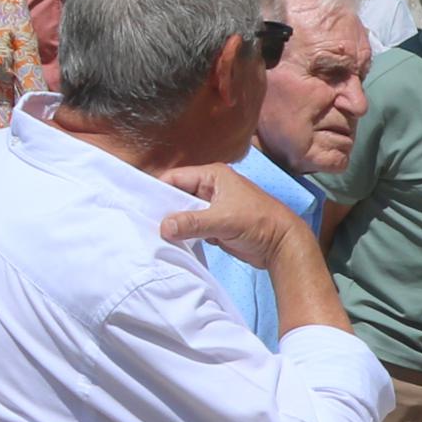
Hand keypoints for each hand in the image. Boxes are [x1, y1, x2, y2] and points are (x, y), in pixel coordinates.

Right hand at [156, 162, 312, 267]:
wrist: (282, 245)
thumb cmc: (259, 223)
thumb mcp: (223, 220)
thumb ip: (193, 222)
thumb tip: (164, 226)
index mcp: (213, 176)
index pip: (175, 178)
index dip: (157, 190)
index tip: (139, 205)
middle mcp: (210, 188)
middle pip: (176, 195)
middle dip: (164, 209)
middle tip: (143, 223)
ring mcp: (212, 207)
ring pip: (183, 212)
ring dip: (173, 223)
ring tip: (152, 233)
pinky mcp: (214, 225)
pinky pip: (191, 226)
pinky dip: (182, 233)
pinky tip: (169, 242)